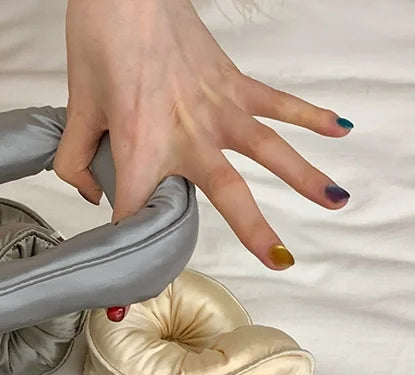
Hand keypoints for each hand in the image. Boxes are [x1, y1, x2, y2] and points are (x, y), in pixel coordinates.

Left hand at [56, 0, 352, 270]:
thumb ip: (77, 161)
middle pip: (228, 194)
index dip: (127, 254)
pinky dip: (308, 115)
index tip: (121, 296)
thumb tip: (91, 191)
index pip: (136, 216)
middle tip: (277, 262)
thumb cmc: (101, 38)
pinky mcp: (231, 82)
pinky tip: (338, 130)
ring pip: (269, 150)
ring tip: (335, 203)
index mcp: (143, 148)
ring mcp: (217, 109)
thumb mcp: (76, 107)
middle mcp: (189, 135)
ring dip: (303, 178)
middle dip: (253, 232)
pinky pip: (276, 102)